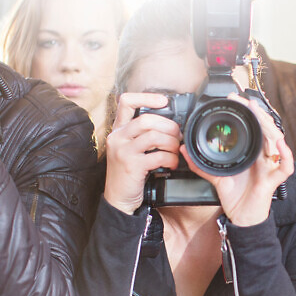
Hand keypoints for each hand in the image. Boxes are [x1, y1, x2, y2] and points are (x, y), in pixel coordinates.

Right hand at [102, 93, 180, 213]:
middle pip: (146, 119)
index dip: (146, 97)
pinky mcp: (132, 166)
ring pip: (154, 136)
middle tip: (178, 135)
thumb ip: (142, 136)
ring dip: (171, 143)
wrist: (118, 199)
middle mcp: (117, 138)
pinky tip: (172, 164)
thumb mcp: (130, 150)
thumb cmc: (128, 173)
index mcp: (118, 130)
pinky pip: (158, 156)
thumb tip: (169, 125)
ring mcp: (123, 152)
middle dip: (168, 126)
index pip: (126, 101)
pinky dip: (170, 159)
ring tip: (176, 151)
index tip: (164, 100)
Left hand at [184, 96, 293, 226]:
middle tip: (249, 102)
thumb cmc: (234, 196)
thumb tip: (184, 150)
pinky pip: (285, 167)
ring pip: (277, 143)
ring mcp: (269, 167)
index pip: (254, 127)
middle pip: (267, 130)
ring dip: (270, 128)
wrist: (240, 217)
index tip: (237, 99)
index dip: (249, 112)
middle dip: (259, 114)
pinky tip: (279, 145)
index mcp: (251, 153)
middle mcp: (263, 157)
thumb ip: (200, 164)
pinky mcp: (273, 181)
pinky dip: (285, 155)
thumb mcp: (215, 176)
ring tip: (261, 116)